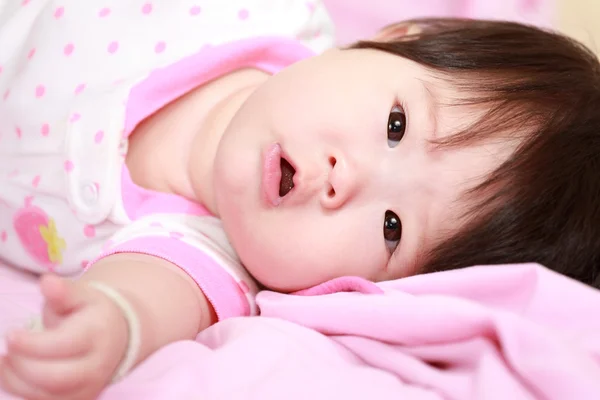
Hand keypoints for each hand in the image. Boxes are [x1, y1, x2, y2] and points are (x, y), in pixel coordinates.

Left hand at [0, 275, 128, 399]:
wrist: (119, 337)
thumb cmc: (93, 313)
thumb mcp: (83, 295)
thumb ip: (64, 291)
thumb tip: (47, 282)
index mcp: (98, 334)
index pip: (63, 345)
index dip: (32, 344)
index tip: (10, 334)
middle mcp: (97, 365)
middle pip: (55, 378)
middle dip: (22, 365)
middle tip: (9, 347)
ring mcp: (88, 387)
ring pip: (47, 396)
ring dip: (16, 380)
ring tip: (5, 360)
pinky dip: (22, 390)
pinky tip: (14, 371)